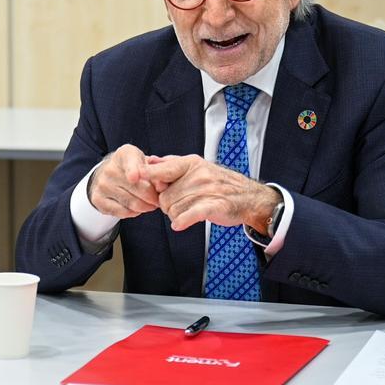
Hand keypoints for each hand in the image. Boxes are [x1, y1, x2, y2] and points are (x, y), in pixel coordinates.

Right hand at [87, 144, 165, 218]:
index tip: (134, 178)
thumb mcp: (145, 162)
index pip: (130, 162)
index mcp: (124, 154)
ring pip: (133, 203)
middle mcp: (110, 168)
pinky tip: (136, 207)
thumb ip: (156, 172)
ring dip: (146, 207)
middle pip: (139, 188)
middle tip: (159, 199)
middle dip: (154, 197)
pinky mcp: (98, 199)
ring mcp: (102, 185)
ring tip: (150, 204)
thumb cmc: (134, 168)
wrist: (108, 174)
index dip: (133, 171)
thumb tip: (161, 186)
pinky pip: (123, 213)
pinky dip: (134, 212)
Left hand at [143, 155, 280, 232]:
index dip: (148, 175)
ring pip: (173, 209)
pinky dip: (182, 221)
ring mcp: (206, 190)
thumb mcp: (196, 167)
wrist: (249, 197)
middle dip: (167, 206)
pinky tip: (180, 224)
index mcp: (191, 164)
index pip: (163, 169)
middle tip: (179, 206)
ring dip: (176, 215)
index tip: (136, 177)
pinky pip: (188, 215)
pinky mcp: (213, 206)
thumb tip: (151, 160)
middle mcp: (198, 175)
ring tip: (187, 212)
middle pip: (164, 197)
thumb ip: (172, 164)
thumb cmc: (219, 183)